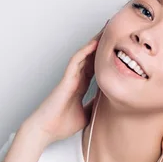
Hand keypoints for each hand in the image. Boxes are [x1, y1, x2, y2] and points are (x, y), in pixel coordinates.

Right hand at [23, 26, 104, 146]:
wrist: (45, 131)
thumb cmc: (61, 124)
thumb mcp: (86, 114)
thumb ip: (95, 106)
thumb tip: (109, 105)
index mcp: (80, 86)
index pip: (95, 67)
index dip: (105, 57)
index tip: (117, 49)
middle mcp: (76, 79)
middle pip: (91, 57)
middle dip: (102, 45)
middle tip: (114, 32)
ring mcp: (70, 78)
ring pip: (84, 55)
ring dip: (94, 42)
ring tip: (106, 30)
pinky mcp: (66, 80)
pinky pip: (75, 62)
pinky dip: (84, 52)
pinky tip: (94, 43)